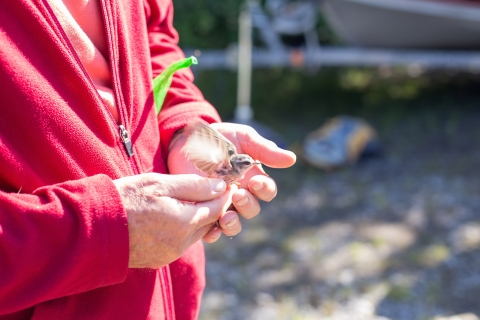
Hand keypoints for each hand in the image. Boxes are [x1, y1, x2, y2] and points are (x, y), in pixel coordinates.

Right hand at [113, 173, 234, 267]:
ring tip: (190, 200)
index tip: (227, 183)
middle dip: (212, 206)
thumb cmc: (125, 199)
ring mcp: (169, 254)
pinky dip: (183, 229)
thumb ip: (193, 185)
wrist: (91, 227)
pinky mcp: (158, 260)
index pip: (216, 208)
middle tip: (210, 189)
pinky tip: (173, 216)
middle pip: (208, 223)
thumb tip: (220, 187)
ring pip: (195, 234)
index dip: (223, 194)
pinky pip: (180, 243)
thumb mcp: (159, 183)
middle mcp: (180, 244)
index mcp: (183, 223)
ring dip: (197, 218)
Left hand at [168, 122, 295, 241]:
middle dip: (248, 204)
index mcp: (253, 179)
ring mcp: (220, 204)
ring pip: (234, 223)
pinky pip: (210, 229)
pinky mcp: (202, 210)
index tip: (256, 182)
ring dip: (234, 223)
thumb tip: (291, 159)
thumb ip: (264, 150)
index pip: (267, 191)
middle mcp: (239, 194)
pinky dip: (213, 233)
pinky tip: (212, 231)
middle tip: (238, 194)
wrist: (187, 141)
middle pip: (252, 209)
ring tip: (227, 216)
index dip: (265, 190)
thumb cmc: (219, 138)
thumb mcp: (243, 138)